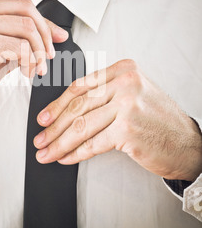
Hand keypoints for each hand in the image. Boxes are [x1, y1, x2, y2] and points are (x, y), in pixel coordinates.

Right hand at [0, 0, 67, 112]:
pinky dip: (31, 61)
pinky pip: (21, 47)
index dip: (44, 22)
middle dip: (46, 34)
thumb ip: (16, 35)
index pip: (21, 4)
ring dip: (39, 52)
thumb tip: (53, 34)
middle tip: (48, 56)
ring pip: (27, 28)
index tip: (56, 38)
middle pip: (27, 10)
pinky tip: (27, 72)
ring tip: (37, 68)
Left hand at [34, 59, 201, 181]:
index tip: (44, 118)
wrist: (187, 143)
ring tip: (47, 152)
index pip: (80, 86)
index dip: (57, 104)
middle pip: (78, 106)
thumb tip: (67, 111)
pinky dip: (75, 153)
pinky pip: (92, 143)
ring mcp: (126, 105)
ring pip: (81, 126)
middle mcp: (125, 83)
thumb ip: (105, 94)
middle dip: (54, 126)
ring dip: (59, 142)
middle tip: (40, 138)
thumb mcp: (134, 94)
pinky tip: (65, 158)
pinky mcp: (127, 130)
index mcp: (123, 70)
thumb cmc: (159, 121)